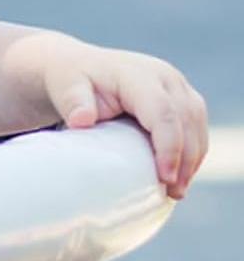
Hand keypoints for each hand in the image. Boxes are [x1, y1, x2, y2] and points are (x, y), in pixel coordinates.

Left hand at [40, 40, 207, 197]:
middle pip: (187, 120)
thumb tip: (82, 121)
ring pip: (196, 124)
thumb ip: (74, 101)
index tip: (164, 177)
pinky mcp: (181, 97)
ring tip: (177, 190)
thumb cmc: (71, 81)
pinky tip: (180, 175)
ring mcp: (176, 86)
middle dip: (185, 158)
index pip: (163, 112)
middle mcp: (164, 76)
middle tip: (174, 192)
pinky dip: (192, 152)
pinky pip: (195, 126)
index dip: (169, 146)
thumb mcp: (65, 87)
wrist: (79, 67)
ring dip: (193, 158)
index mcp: (137, 74)